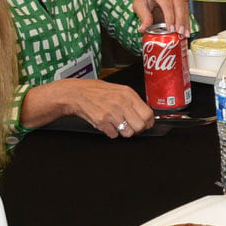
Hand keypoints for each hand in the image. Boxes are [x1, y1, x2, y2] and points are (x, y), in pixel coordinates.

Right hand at [21, 77, 153, 138]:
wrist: (77, 93)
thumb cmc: (98, 91)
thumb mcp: (120, 91)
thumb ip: (133, 102)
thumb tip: (147, 116)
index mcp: (128, 94)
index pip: (148, 114)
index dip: (148, 122)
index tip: (146, 124)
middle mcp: (121, 103)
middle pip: (140, 126)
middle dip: (137, 129)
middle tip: (130, 125)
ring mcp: (111, 113)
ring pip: (128, 133)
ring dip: (123, 131)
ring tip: (116, 122)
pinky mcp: (102, 122)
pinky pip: (114, 135)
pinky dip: (111, 132)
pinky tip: (106, 123)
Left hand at [133, 0, 189, 31]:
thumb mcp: (138, 3)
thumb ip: (143, 16)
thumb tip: (144, 29)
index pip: (166, 2)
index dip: (169, 16)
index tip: (170, 28)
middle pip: (178, 2)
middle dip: (180, 19)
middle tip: (180, 32)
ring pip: (184, 4)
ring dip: (186, 20)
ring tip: (185, 33)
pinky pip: (187, 6)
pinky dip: (187, 18)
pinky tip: (187, 28)